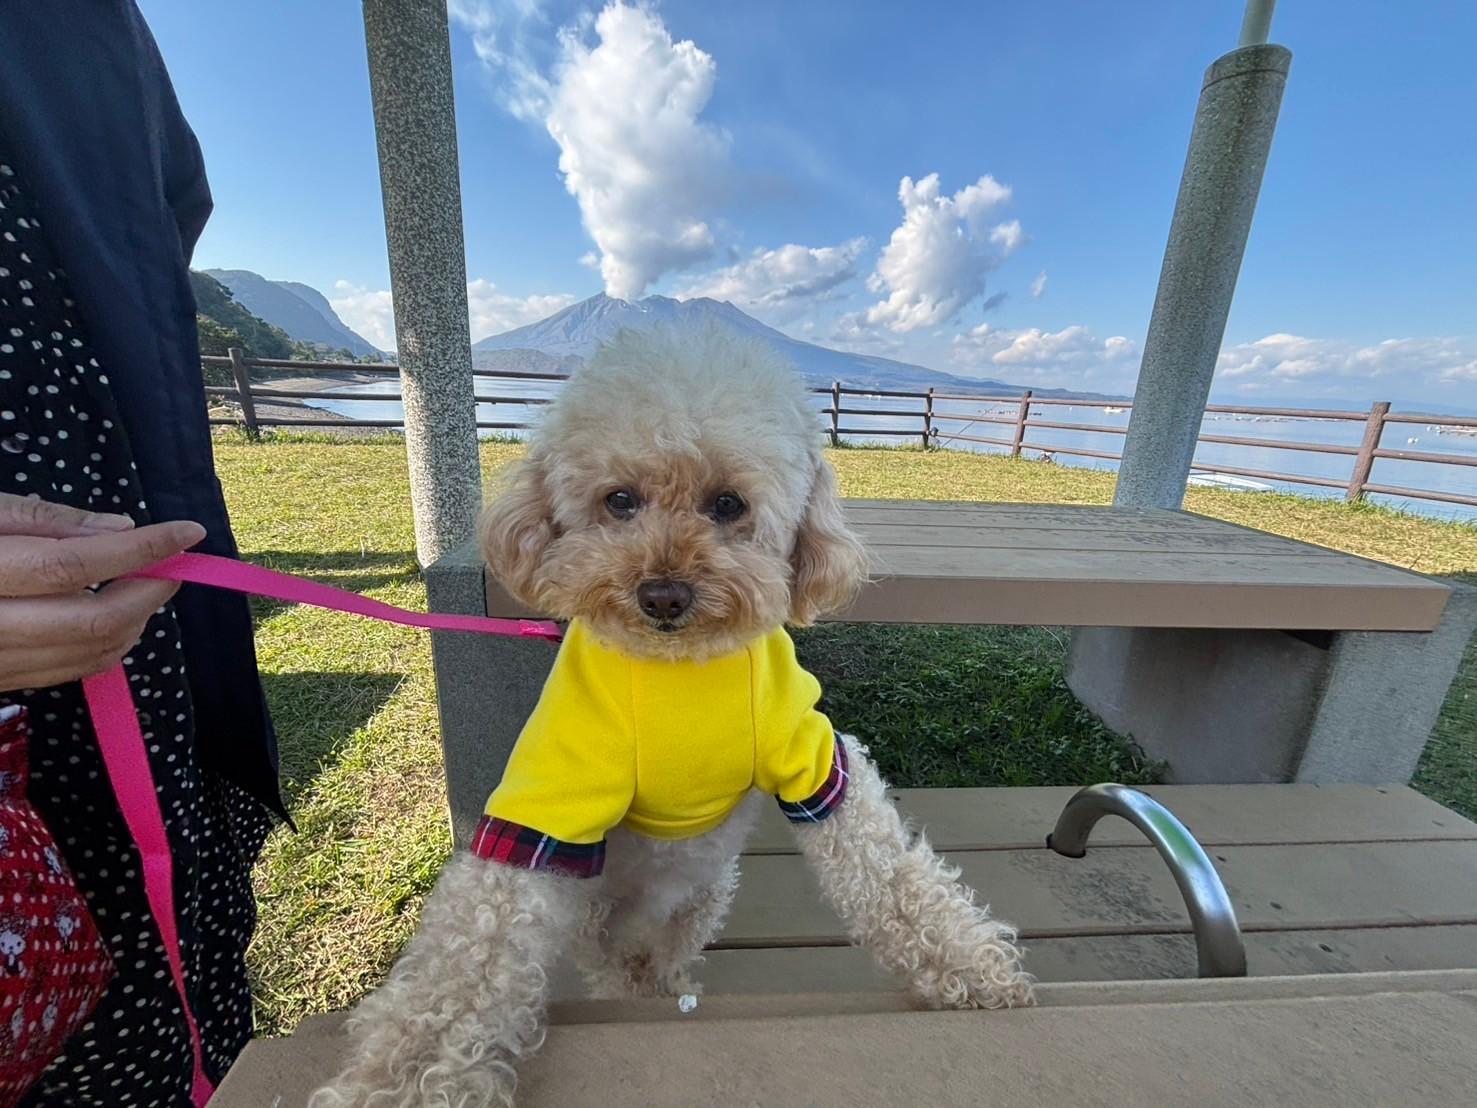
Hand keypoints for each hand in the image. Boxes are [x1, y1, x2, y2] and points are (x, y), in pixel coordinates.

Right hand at [0, 493, 205, 692]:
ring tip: (145, 586)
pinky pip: (67, 672)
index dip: (137, 550)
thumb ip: (43, 520)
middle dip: (147, 593)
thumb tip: (119, 530)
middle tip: (171, 565)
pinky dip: (108, 646)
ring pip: (86, 654)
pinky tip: (118, 618)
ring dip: (135, 622)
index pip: (71, 564)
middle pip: (88, 621)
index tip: (187, 532)